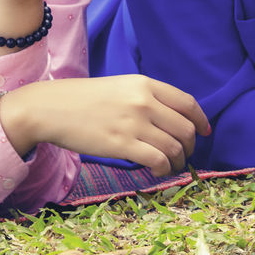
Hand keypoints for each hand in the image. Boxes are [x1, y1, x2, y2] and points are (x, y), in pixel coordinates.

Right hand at [0, 76, 211, 176]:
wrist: (50, 108)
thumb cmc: (82, 100)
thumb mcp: (119, 87)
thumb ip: (145, 98)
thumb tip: (171, 121)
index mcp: (144, 84)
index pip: (187, 103)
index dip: (201, 121)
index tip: (204, 132)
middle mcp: (144, 101)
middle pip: (186, 129)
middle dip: (190, 147)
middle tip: (183, 155)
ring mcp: (134, 123)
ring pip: (174, 148)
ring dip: (177, 162)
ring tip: (169, 167)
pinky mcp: (123, 144)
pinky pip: (158, 160)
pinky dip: (163, 169)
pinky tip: (156, 170)